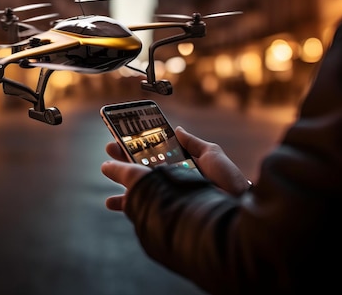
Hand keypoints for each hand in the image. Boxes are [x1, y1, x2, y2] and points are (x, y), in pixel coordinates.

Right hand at [101, 127, 251, 211]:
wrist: (236, 210)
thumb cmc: (228, 182)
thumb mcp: (211, 155)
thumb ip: (192, 142)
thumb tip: (176, 129)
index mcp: (181, 167)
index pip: (154, 154)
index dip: (138, 145)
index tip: (122, 136)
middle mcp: (172, 181)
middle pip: (142, 169)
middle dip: (123, 158)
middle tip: (109, 148)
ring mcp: (168, 197)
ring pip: (138, 188)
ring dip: (120, 180)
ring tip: (105, 170)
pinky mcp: (166, 212)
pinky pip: (142, 207)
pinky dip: (126, 204)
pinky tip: (114, 201)